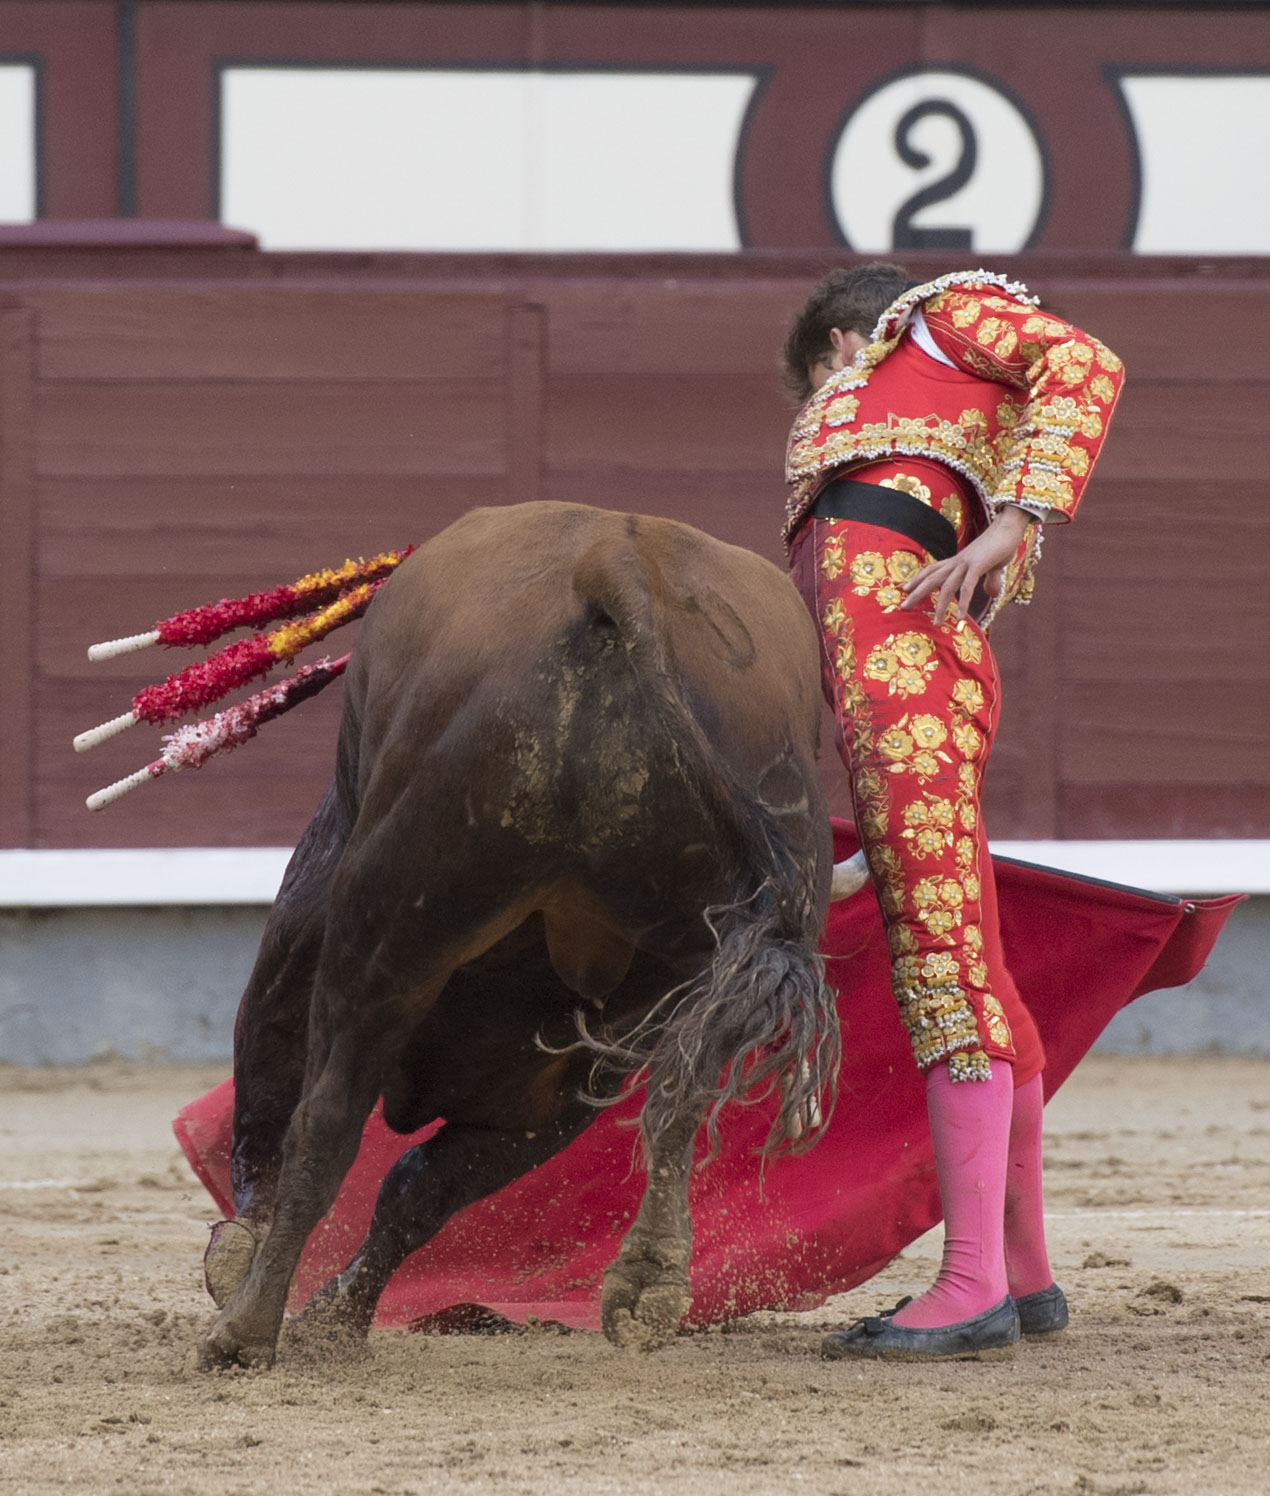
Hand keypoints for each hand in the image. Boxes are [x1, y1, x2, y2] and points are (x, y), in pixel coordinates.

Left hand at [900, 506, 1030, 622]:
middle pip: (931, 578)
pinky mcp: (979, 565)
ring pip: (947, 586)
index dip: (918, 578)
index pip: (932, 569)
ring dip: (940, 606)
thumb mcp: (993, 566)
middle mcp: (957, 561)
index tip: (904, 589)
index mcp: (957, 560)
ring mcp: (967, 563)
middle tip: (903, 607)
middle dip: (916, 593)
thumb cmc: (1001, 544)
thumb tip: (991, 593)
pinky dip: (963, 603)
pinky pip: (967, 587)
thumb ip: (990, 580)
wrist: (1010, 526)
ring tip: (936, 623)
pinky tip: (960, 617)